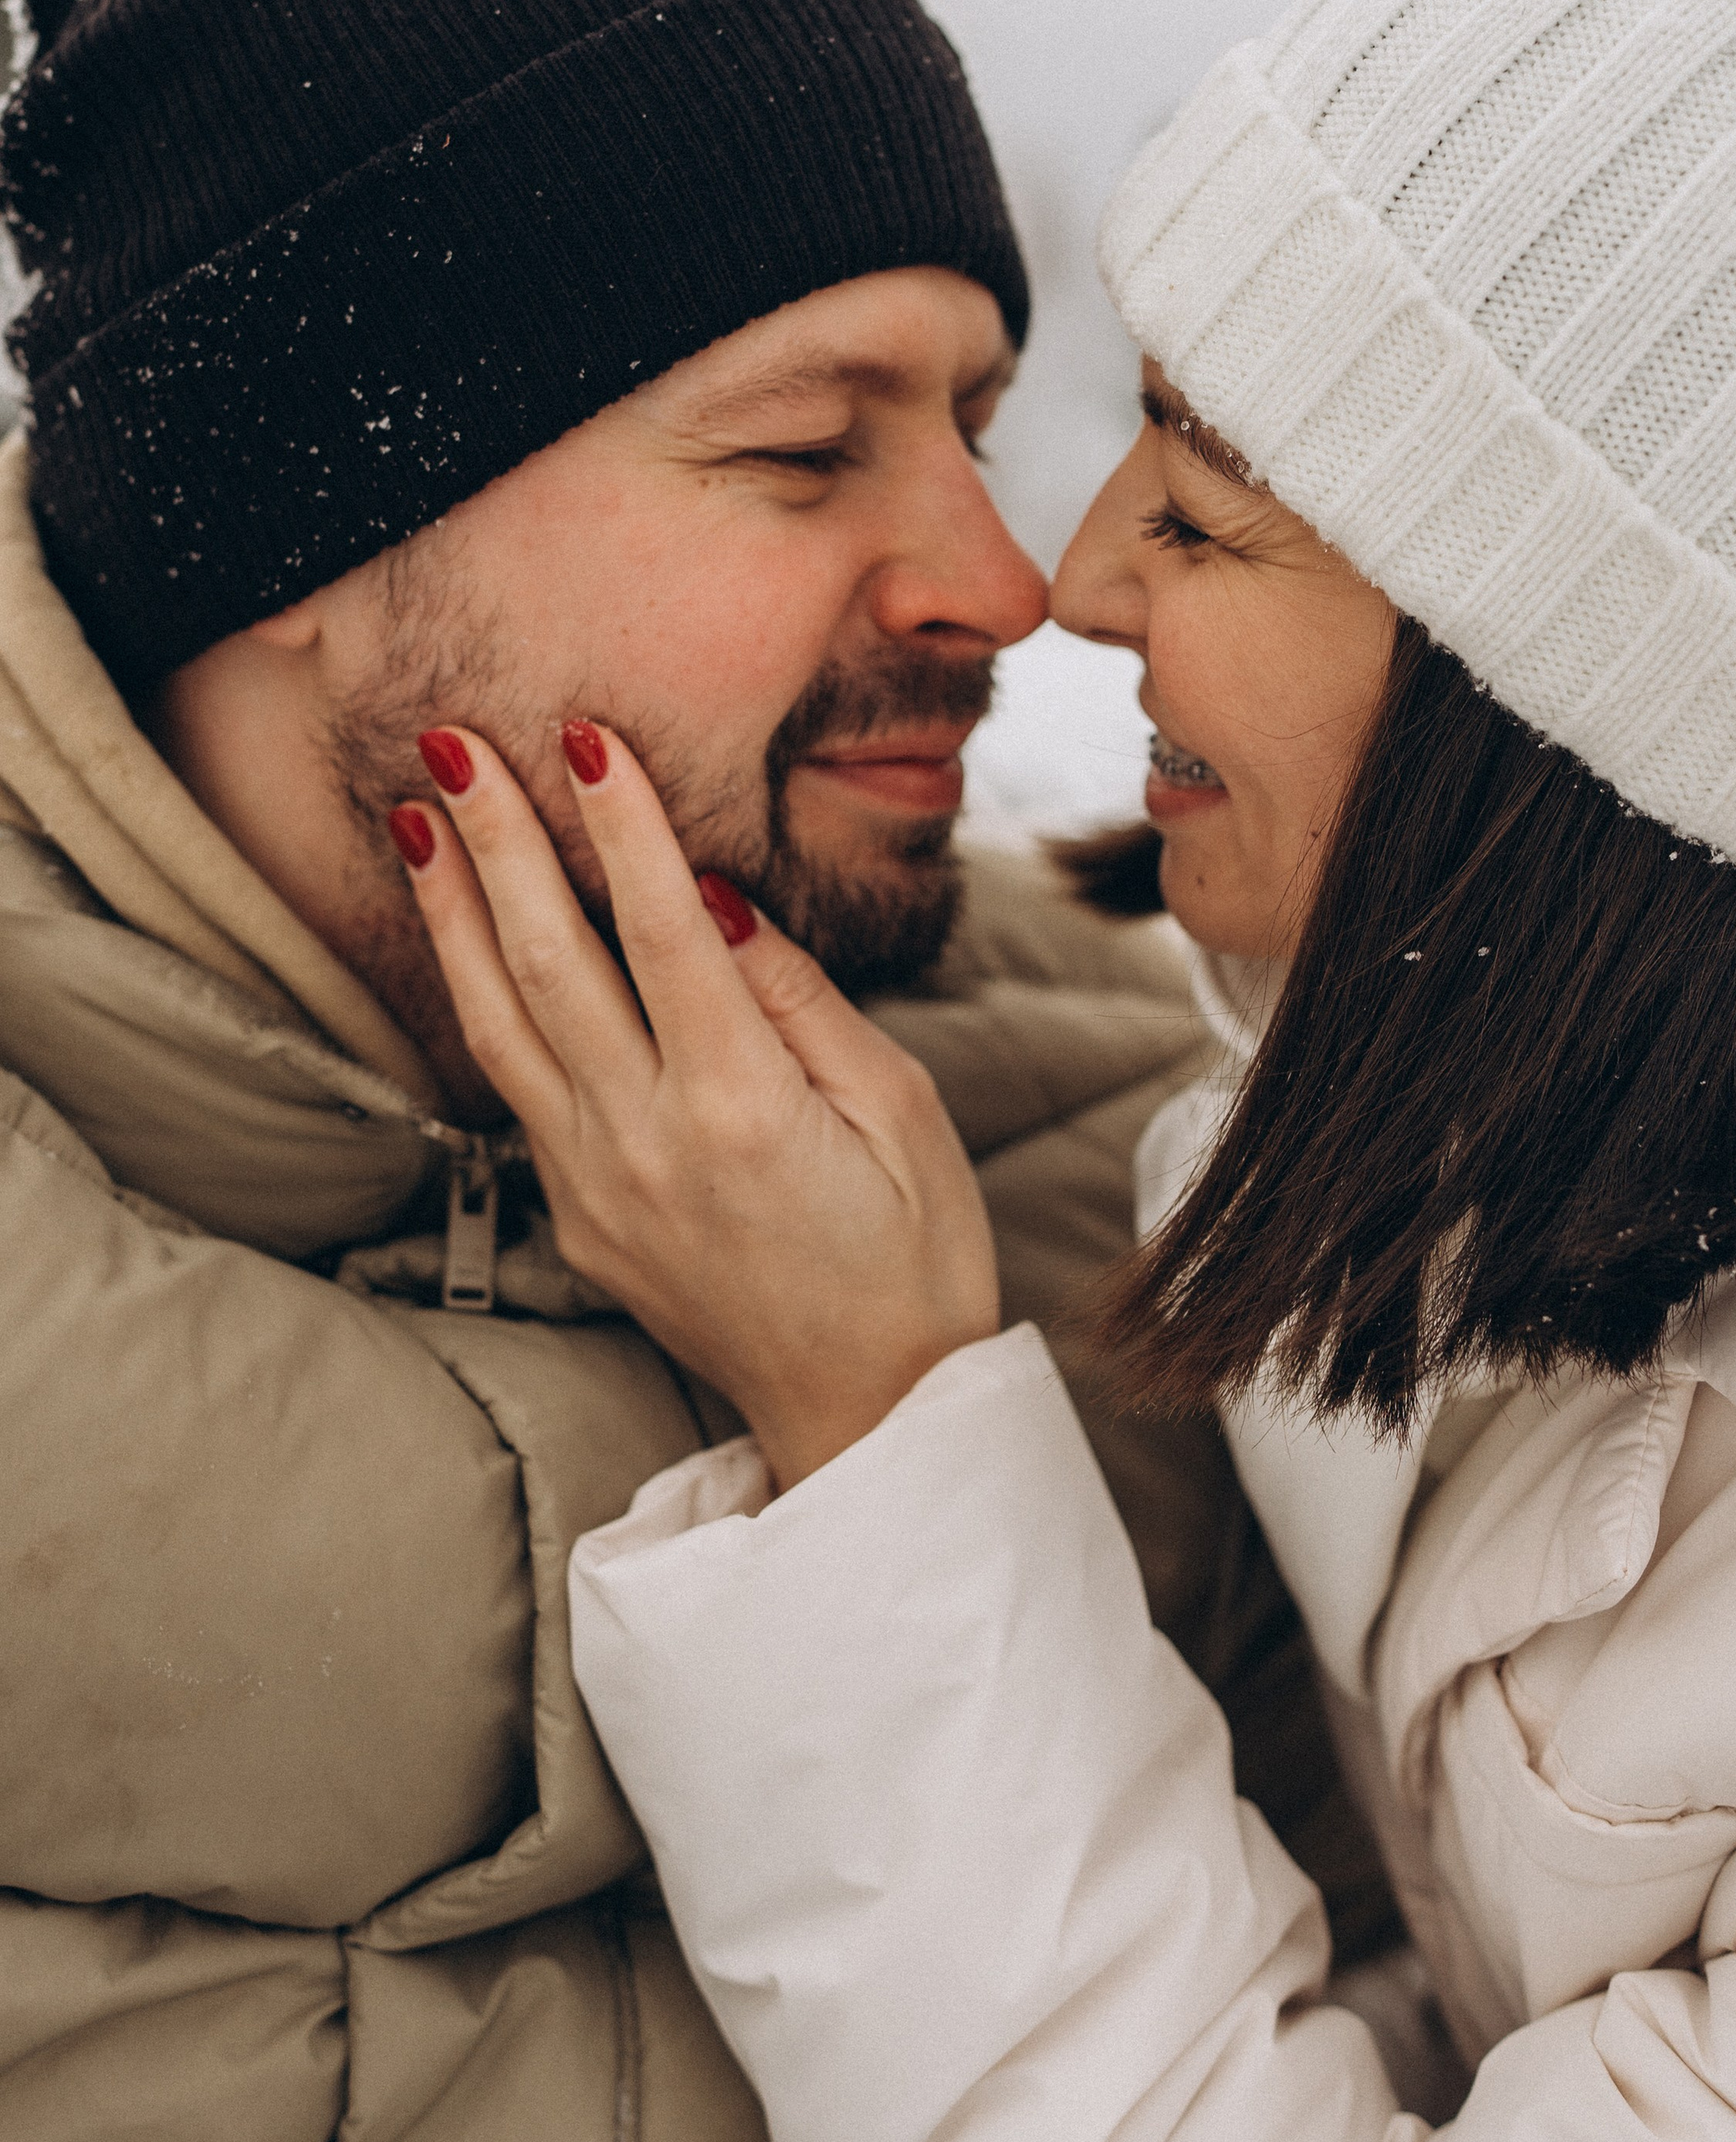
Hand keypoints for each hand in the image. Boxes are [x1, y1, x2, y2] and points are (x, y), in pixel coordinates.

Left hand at [392, 723, 999, 1485]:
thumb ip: (799, 1000)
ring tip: (415, 819)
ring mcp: (595, 1187)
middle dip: (496, 841)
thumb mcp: (899, 1112)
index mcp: (740, 1110)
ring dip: (452, 913)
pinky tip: (467, 938)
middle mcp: (645, 1144)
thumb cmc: (914, 1253)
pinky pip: (519, 1089)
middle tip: (450, 742)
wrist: (865, 1406)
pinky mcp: (576, 1217)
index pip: (660, 931)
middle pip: (549, 961)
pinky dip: (483, 1000)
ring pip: (500, 1025)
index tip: (583, 736)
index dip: (619, 825)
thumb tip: (713, 897)